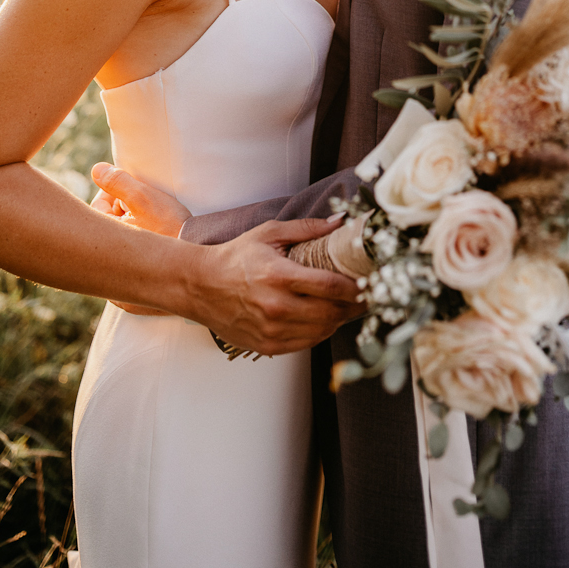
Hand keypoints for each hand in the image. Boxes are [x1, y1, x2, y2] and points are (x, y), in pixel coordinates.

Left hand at [90, 164, 193, 315]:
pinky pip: (129, 277)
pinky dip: (138, 263)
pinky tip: (154, 254)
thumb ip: (118, 181)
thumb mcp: (145, 198)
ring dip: (132, 237)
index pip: (99, 208)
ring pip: (119, 253)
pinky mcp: (132, 304)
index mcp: (102, 245)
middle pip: (109, 231)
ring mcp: (117, 292)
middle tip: (147, 212)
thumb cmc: (173, 230)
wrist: (201, 270)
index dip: (119, 195)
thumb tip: (96, 170)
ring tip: (154, 231)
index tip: (137, 195)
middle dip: (124, 217)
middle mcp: (104, 273)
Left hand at [91, 163, 192, 237]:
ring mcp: (129, 247)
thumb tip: (96, 170)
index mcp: (109, 234)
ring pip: (126, 219)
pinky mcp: (143, 250)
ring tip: (154, 208)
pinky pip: (137, 229)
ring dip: (137, 209)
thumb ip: (117, 182)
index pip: (100, 203)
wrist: (195, 245)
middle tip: (145, 197)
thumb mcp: (141, 197)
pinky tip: (158, 220)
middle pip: (112, 212)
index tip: (133, 186)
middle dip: (127, 200)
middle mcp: (116, 243)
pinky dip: (145, 221)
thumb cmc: (167, 224)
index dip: (115, 188)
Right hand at [190, 216, 361, 355]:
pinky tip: (325, 319)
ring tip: (348, 307)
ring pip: (322, 331)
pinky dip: (320, 332)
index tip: (368, 282)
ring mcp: (272, 330)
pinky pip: (306, 344)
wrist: (201, 286)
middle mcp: (276, 307)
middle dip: (353, 306)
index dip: (355, 288)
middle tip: (366, 296)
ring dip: (339, 320)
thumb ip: (307, 229)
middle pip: (331, 313)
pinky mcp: (267, 346)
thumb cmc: (235, 257)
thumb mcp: (269, 234)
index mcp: (279, 276)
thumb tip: (339, 222)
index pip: (330, 286)